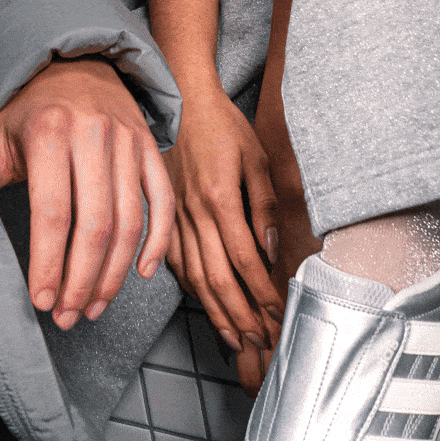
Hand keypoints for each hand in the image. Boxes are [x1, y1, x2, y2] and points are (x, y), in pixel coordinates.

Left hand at [0, 58, 174, 328]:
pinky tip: (141, 273)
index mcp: (48, 134)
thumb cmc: (31, 111)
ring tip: (95, 306)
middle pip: (95, 224)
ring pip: (129, 220)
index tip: (42, 302)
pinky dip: (157, 241)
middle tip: (68, 317)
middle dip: (82, 280)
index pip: (52, 213)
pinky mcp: (150, 148)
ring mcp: (127, 142)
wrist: (76, 63)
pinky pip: (161, 201)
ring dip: (114, 272)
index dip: (48, 263)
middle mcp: (92, 136)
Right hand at [164, 87, 283, 390]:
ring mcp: (173, 216)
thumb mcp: (256, 158)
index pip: (244, 259)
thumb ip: (264, 206)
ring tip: (235, 337)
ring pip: (192, 275)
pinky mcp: (162, 214)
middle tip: (260, 342)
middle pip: (216, 278)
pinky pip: (173, 261)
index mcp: (218, 198)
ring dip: (215, 311)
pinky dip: (189, 288)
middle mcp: (191, 213)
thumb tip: (271, 250)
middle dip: (240, 315)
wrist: (181, 99)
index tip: (277, 314)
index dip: (261, 292)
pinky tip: (203, 304)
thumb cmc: (223, 125)